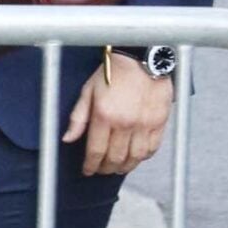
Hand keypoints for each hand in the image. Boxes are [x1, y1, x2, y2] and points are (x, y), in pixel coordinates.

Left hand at [62, 54, 172, 175]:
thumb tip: (67, 139)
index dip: (90, 165)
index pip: (96, 151)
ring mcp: (144, 123)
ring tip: (118, 167)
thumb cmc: (113, 71)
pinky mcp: (159, 121)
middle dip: (105, 168)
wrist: (141, 56)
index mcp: (104, 116)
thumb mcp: (88, 91)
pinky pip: (152, 148)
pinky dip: (143, 156)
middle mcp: (125, 123)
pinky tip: (136, 156)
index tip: (87, 170)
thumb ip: (78, 118)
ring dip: (125, 167)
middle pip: (115, 158)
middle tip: (101, 170)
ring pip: (135, 157)